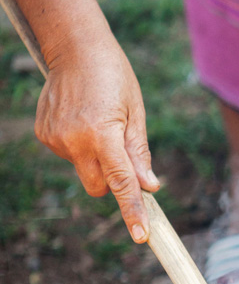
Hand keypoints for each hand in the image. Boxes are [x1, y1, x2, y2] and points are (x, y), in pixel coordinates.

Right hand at [35, 26, 159, 241]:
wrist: (75, 48)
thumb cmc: (114, 77)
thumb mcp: (136, 112)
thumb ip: (139, 153)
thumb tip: (149, 186)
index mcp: (103, 134)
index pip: (121, 183)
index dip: (132, 211)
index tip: (141, 235)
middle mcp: (75, 140)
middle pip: (98, 187)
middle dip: (112, 182)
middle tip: (121, 153)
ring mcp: (55, 139)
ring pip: (83, 171)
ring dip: (95, 160)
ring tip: (98, 123)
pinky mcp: (44, 134)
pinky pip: (68, 155)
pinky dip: (79, 147)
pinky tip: (82, 120)